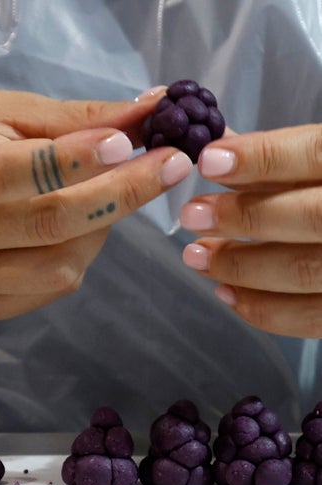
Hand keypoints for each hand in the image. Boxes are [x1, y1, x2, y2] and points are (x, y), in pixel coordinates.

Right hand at [0, 88, 191, 320]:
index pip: (5, 173)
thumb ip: (75, 118)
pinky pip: (55, 285)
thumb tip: (155, 113)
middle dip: (119, 194)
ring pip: (60, 265)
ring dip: (102, 228)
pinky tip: (68, 226)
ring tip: (101, 194)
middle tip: (170, 165)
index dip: (71, 161)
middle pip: (45, 224)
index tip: (129, 142)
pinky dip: (80, 252)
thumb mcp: (3, 110)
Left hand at [180, 124, 321, 337]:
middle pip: (309, 216)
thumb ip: (277, 160)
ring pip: (301, 270)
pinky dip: (261, 308)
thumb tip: (216, 150)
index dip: (262, 158)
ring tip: (197, 255)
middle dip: (243, 216)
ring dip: (239, 266)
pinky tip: (226, 292)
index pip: (317, 154)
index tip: (210, 161)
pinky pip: (306, 316)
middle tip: (192, 215)